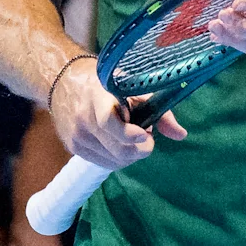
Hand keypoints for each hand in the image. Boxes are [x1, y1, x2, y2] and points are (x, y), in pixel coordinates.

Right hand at [50, 61, 183, 169]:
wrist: (65, 82)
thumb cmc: (105, 84)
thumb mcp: (133, 88)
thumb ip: (159, 111)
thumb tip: (181, 135)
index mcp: (98, 97)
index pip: (109, 122)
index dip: (129, 134)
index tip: (146, 134)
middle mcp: (83, 118)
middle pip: (117, 149)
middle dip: (140, 149)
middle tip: (147, 137)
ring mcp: (76, 135)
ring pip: (114, 160)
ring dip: (130, 154)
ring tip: (131, 136)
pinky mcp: (72, 147)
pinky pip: (103, 163)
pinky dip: (117, 157)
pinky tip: (118, 143)